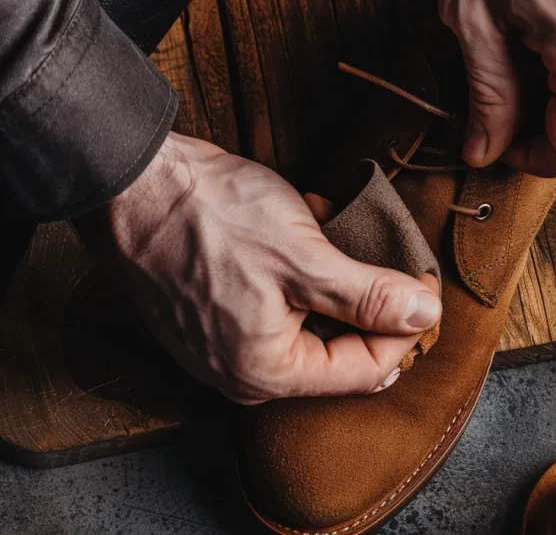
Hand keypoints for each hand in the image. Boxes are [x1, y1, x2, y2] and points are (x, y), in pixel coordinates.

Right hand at [74, 132, 440, 404]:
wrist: (130, 182)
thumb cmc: (210, 218)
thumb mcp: (305, 257)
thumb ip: (369, 296)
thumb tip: (425, 317)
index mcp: (268, 373)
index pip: (368, 370)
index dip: (406, 328)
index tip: (423, 284)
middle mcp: (244, 372)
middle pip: (339, 348)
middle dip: (367, 297)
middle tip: (383, 253)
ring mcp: (224, 344)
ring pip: (310, 318)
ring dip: (335, 274)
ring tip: (335, 227)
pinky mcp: (213, 312)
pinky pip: (279, 301)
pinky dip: (301, 266)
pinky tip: (305, 223)